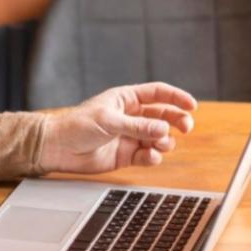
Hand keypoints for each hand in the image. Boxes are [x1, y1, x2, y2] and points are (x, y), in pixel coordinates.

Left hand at [39, 82, 197, 173]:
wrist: (58, 149)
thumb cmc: (77, 126)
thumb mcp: (108, 121)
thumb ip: (138, 127)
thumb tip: (164, 130)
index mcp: (126, 99)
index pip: (158, 93)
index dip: (176, 98)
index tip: (192, 106)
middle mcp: (131, 117)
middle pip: (164, 116)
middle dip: (177, 121)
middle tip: (186, 128)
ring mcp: (131, 136)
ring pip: (159, 138)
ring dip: (165, 141)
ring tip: (160, 145)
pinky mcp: (127, 155)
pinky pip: (148, 156)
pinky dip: (153, 157)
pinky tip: (150, 157)